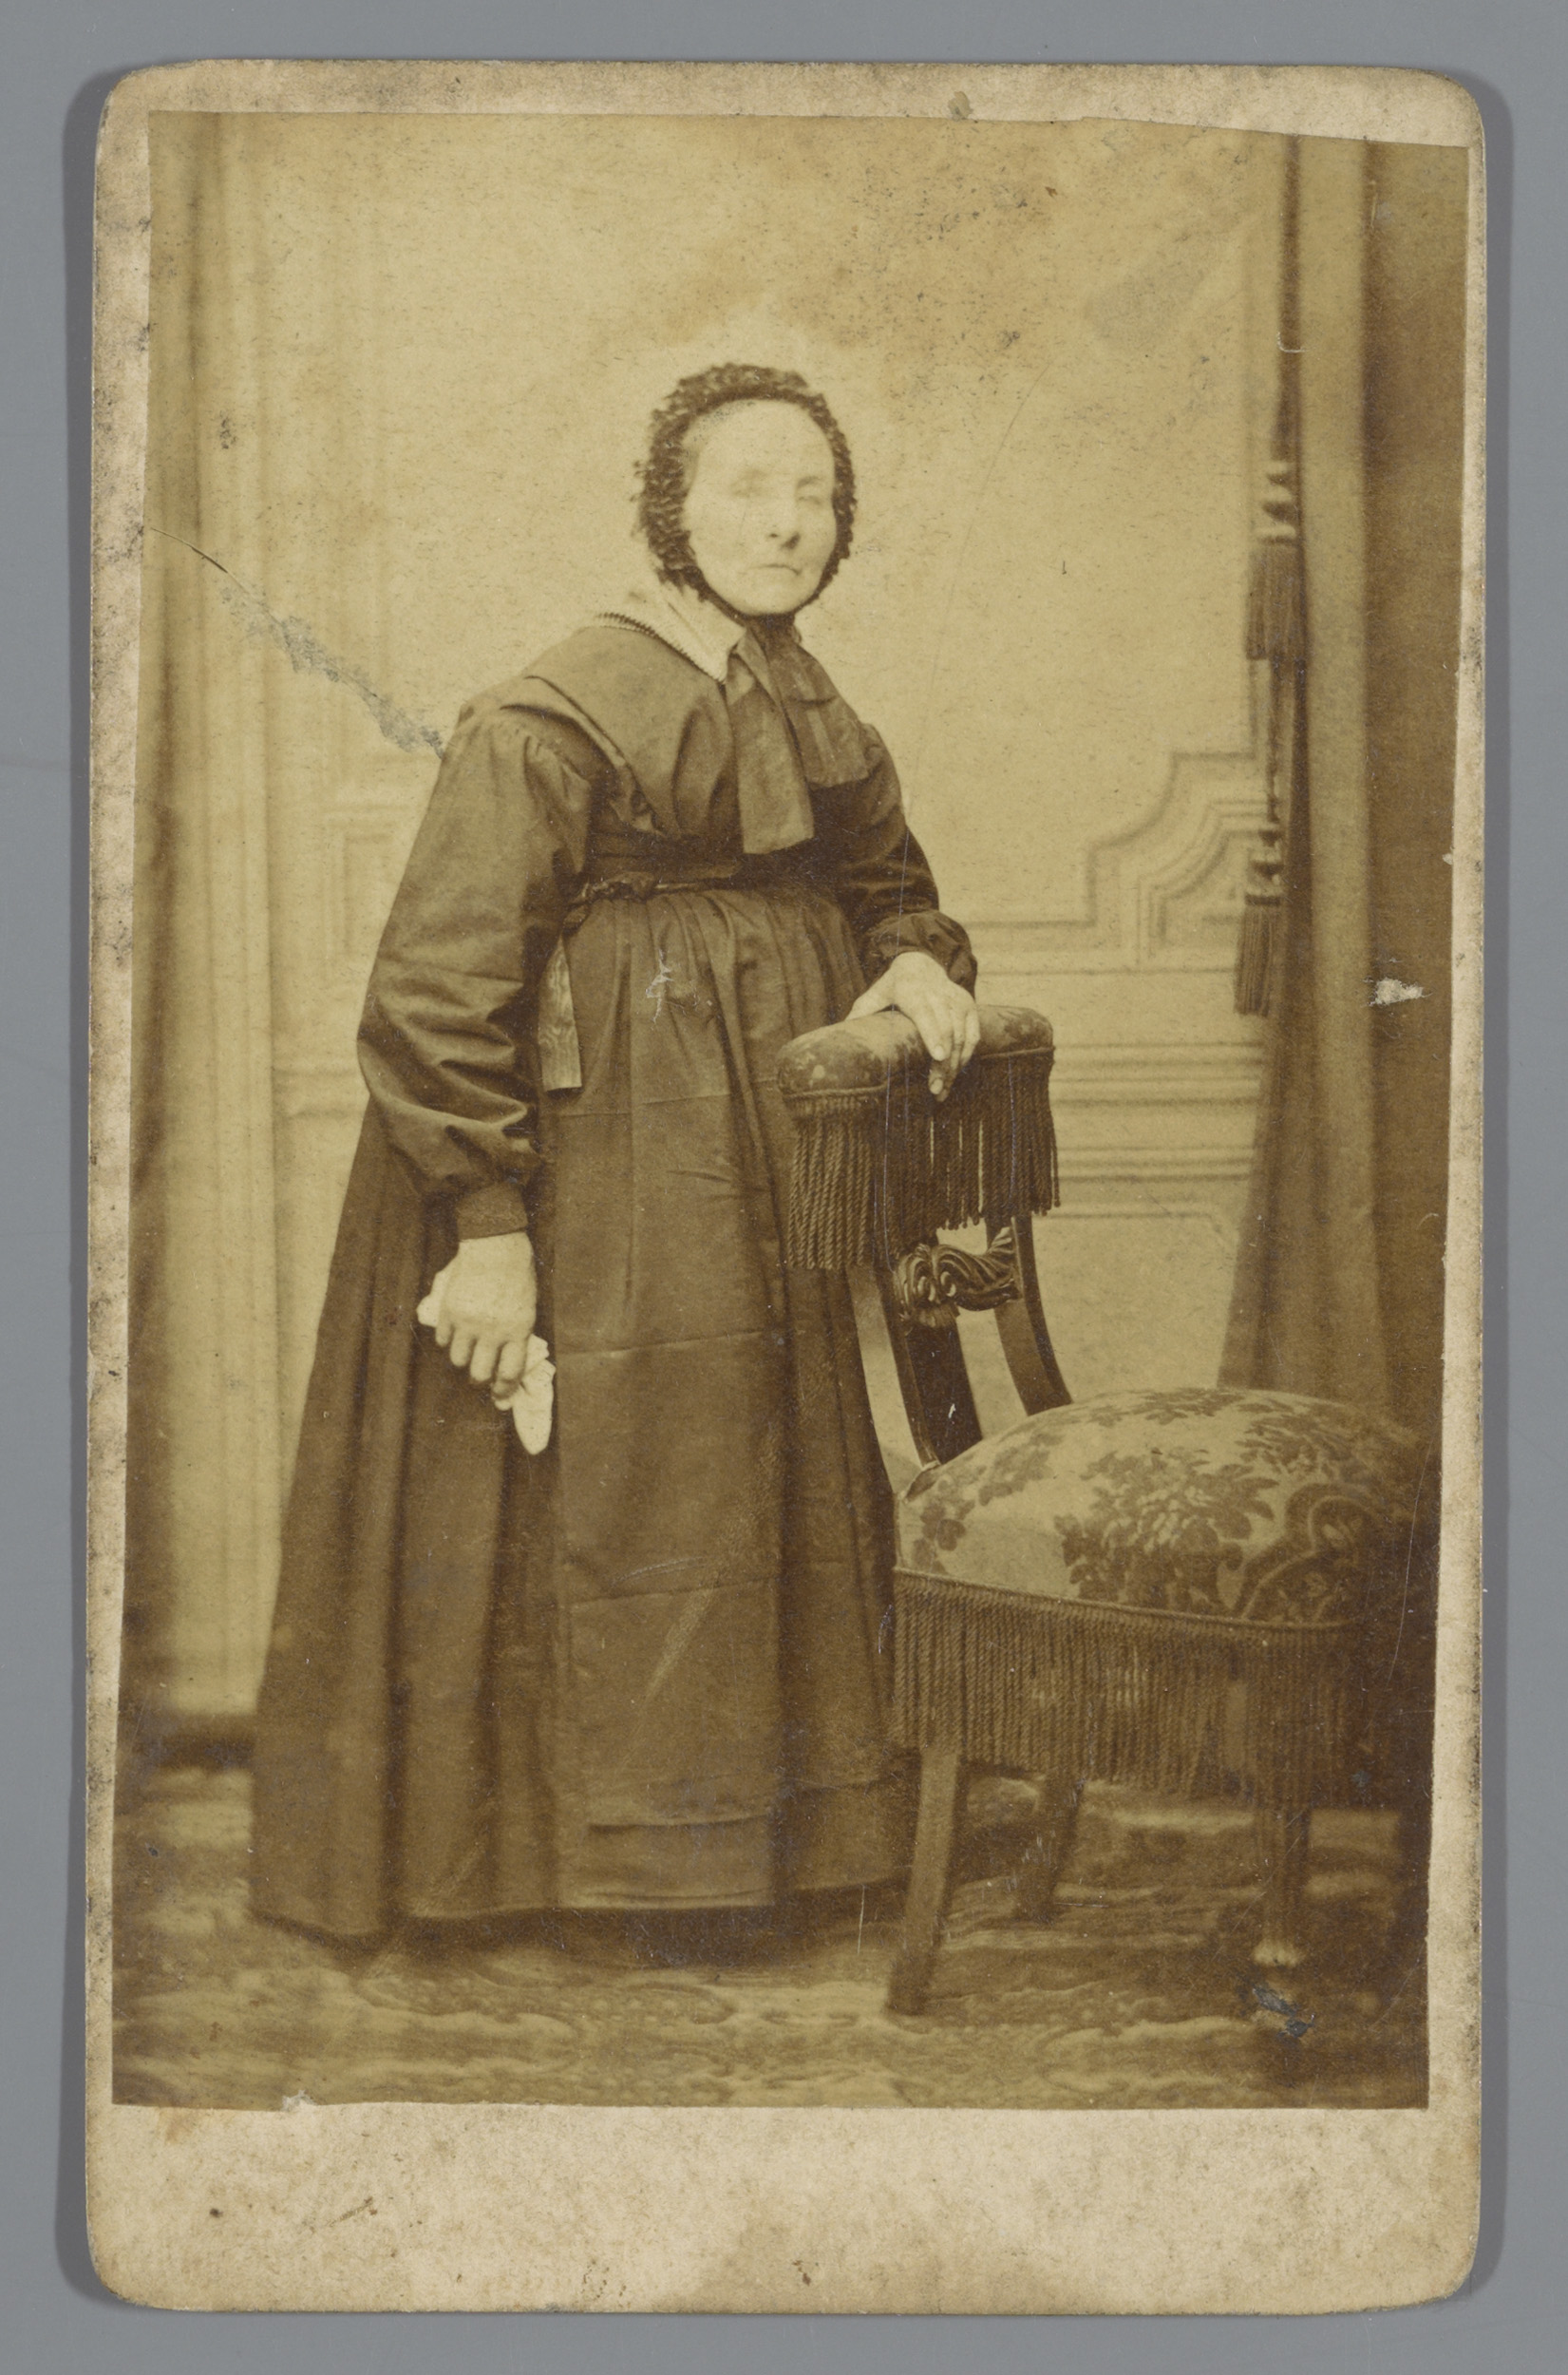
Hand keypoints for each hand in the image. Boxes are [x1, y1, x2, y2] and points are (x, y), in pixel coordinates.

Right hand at [434, 1232, 537, 1397]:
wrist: (495, 1245)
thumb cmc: (517, 1275)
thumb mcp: (527, 1308)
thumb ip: (517, 1335)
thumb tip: (507, 1362)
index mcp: (518, 1330)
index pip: (509, 1373)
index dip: (504, 1390)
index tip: (500, 1395)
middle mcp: (492, 1331)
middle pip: (479, 1373)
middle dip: (479, 1380)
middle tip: (479, 1377)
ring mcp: (468, 1322)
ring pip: (458, 1360)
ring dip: (463, 1360)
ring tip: (467, 1351)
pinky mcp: (450, 1311)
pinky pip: (444, 1340)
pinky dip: (448, 1341)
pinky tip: (455, 1333)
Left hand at [848, 950, 980, 1099]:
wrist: (922, 965)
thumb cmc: (894, 987)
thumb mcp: (874, 994)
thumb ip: (861, 1013)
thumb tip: (842, 1036)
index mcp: (911, 990)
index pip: (926, 1014)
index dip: (933, 1035)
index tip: (938, 1057)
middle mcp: (938, 993)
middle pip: (947, 1031)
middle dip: (943, 1063)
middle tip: (935, 1089)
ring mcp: (957, 999)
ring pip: (962, 1036)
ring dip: (955, 1066)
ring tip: (942, 1090)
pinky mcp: (969, 1006)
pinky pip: (973, 1035)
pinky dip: (966, 1056)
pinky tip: (954, 1075)